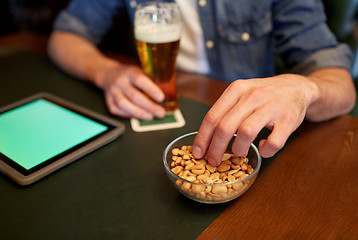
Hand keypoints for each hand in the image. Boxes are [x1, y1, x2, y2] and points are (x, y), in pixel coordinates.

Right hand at [100, 63, 166, 119]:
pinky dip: (129, 115)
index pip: (140, 80)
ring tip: (150, 117)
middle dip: (149, 106)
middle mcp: (120, 82)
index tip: (161, 98)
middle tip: (161, 113)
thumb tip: (169, 92)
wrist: (109, 74)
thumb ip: (151, 80)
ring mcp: (113, 92)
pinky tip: (138, 116)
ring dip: (139, 113)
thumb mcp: (140, 71)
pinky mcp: (109, 101)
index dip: (151, 89)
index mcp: (130, 72)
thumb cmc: (130, 75)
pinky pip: (118, 110)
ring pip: (124, 104)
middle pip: (134, 95)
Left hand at [192, 74, 317, 165]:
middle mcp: (253, 95)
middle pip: (225, 127)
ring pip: (246, 133)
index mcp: (237, 89)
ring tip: (238, 153)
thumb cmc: (263, 96)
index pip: (212, 116)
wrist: (297, 87)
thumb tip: (205, 138)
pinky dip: (265, 150)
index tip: (198, 152)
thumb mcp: (241, 94)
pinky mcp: (289, 119)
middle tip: (213, 161)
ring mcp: (272, 106)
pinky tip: (263, 148)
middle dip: (215, 149)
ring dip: (238, 149)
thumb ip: (225, 111)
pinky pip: (273, 142)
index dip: (202, 138)